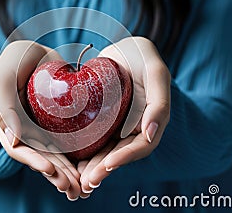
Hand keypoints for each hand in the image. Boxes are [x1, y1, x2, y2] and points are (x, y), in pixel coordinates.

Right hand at [0, 40, 80, 199]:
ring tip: (81, 189)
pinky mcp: (53, 126)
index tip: (52, 170)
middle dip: (55, 175)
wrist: (36, 52)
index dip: (34, 161)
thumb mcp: (4, 76)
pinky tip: (84, 171)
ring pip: (52, 156)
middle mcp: (21, 130)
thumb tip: (12, 141)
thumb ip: (3, 105)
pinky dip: (73, 159)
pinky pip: (64, 145)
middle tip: (73, 189)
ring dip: (65, 173)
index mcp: (4, 122)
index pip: (18, 148)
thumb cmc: (16, 60)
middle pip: (38, 157)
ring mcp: (38, 129)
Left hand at [79, 37, 170, 193]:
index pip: (141, 146)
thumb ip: (159, 102)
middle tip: (87, 183)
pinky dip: (85, 151)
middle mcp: (137, 127)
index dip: (125, 158)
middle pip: (121, 154)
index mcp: (153, 120)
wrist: (123, 48)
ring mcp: (120, 125)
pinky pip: (95, 139)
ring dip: (94, 167)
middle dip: (105, 169)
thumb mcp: (155, 73)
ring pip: (107, 151)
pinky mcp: (104, 121)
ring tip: (78, 180)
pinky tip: (72, 160)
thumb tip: (150, 135)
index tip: (107, 165)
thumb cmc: (142, 56)